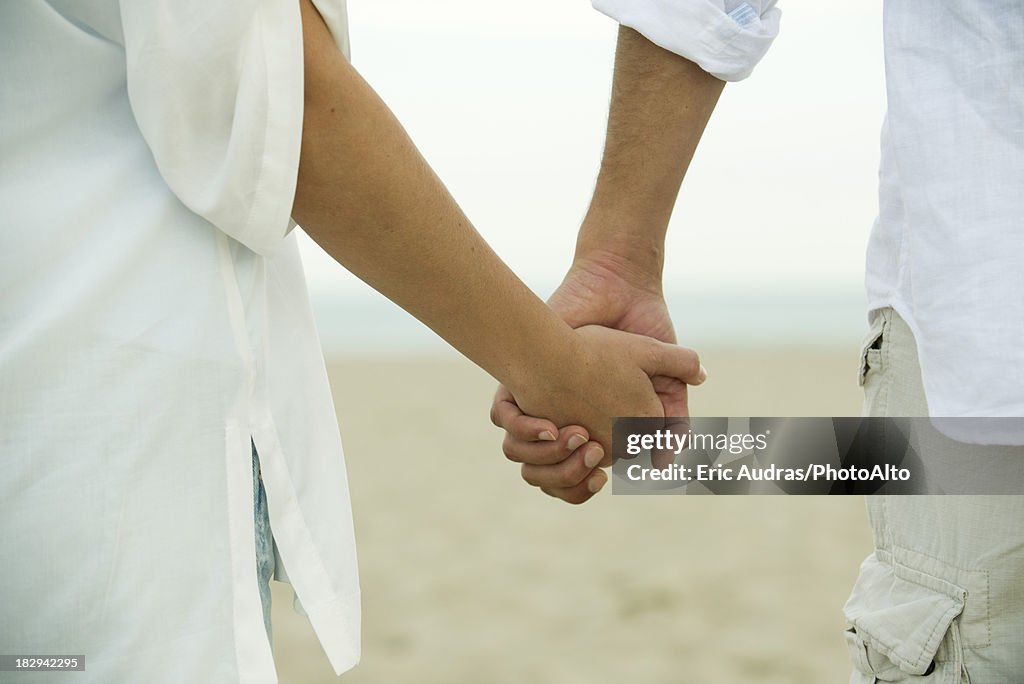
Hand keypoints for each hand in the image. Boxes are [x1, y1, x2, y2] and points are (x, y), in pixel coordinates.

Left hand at [491, 252, 702, 503]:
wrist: (617, 286)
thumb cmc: (643, 325)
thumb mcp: (664, 373)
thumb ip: (673, 413)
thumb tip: (666, 461)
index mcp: (599, 418)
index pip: (585, 470)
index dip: (589, 480)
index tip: (604, 474)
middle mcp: (566, 413)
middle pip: (551, 470)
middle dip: (569, 476)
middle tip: (593, 465)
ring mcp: (540, 398)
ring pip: (526, 454)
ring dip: (548, 460)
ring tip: (578, 441)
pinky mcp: (520, 378)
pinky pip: (505, 418)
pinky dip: (522, 430)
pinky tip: (549, 426)